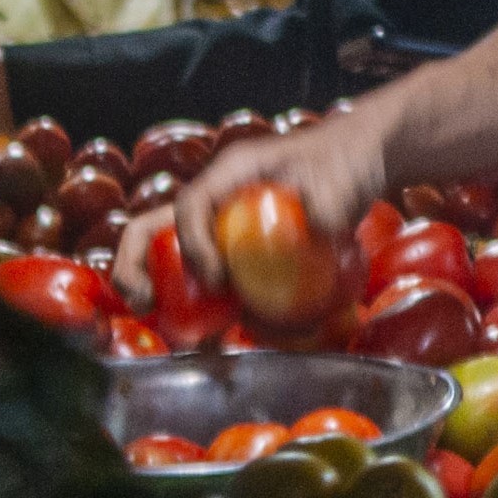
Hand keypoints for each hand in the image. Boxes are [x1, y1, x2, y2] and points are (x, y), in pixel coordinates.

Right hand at [120, 108, 394, 309]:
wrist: (361, 161)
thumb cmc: (346, 159)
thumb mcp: (341, 176)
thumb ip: (329, 199)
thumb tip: (319, 223)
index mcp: (232, 171)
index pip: (192, 203)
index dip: (193, 242)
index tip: (217, 280)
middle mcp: (217, 197)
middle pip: (155, 226)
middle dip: (136, 263)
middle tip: (143, 304)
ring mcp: (224, 222)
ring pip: (169, 251)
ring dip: (156, 286)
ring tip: (169, 334)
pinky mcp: (239, 247)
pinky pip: (207, 272)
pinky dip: (198, 303)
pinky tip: (212, 338)